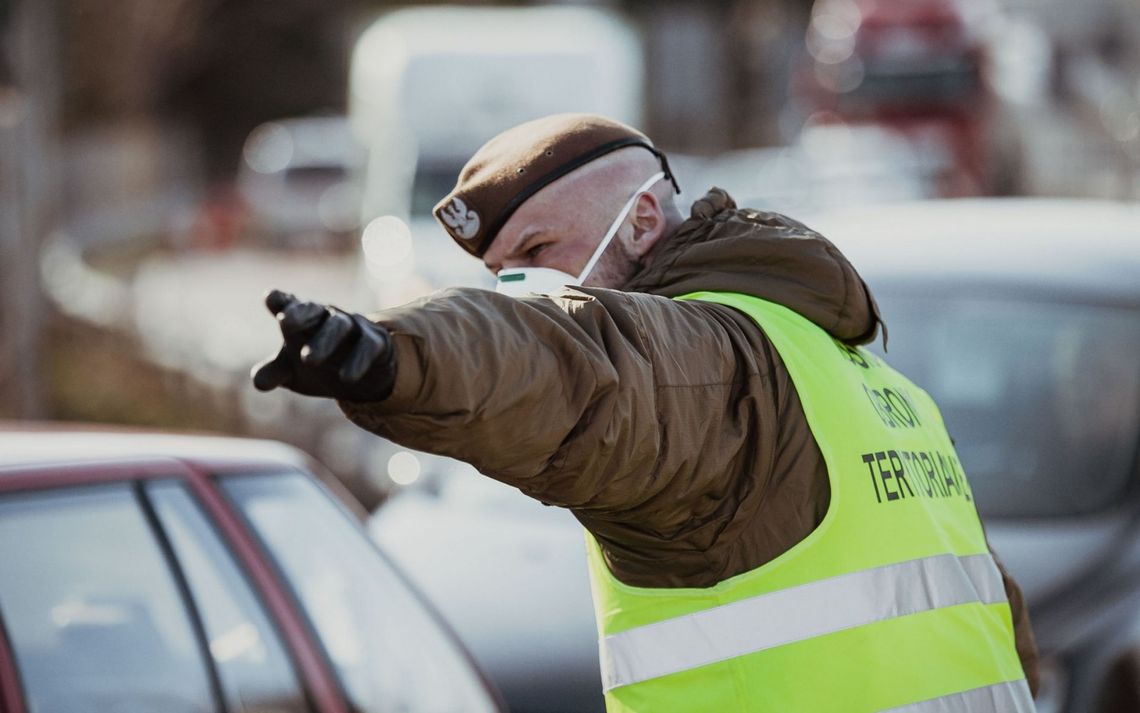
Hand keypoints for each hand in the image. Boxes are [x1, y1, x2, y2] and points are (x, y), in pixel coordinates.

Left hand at [251, 290, 396, 401]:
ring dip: (324, 340)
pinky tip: (346, 378)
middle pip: (314, 310)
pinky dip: (357, 360)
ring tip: (308, 361)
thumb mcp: (292, 372)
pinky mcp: (376, 342)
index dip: (281, 300)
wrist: (360, 376)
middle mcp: (326, 317)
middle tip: (285, 323)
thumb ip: (274, 373)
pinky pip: (367, 346)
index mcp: (302, 320)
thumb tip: (258, 383)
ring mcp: (353, 327)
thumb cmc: (318, 365)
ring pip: (339, 326)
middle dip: (301, 313)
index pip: (290, 305)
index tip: (272, 298)